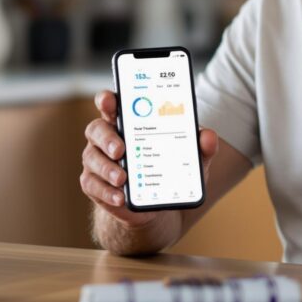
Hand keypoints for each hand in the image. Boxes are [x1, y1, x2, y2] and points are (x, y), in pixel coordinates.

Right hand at [81, 90, 219, 227]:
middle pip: (96, 129)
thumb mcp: (191, 157)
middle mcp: (107, 137)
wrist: (157, 202)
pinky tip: (120, 197)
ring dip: (106, 169)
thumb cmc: (170, 168)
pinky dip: (106, 192)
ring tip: (123, 178)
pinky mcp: (95, 184)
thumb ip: (201, 145)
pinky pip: (93, 185)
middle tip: (121, 149)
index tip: (110, 100)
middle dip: (107, 138)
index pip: (111, 103)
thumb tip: (209, 137)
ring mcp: (98, 160)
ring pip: (92, 158)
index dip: (107, 99)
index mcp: (127, 121)